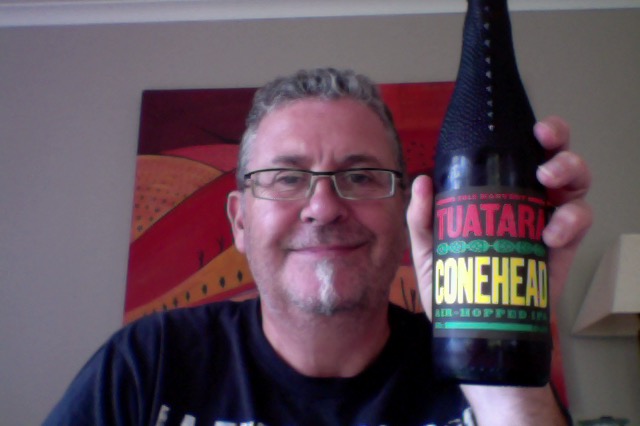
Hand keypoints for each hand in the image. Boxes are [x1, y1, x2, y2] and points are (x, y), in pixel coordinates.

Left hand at [406, 116, 591, 424]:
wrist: (471, 326)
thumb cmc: (452, 282)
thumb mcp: (429, 249)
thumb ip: (424, 218)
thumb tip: (422, 181)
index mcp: (498, 192)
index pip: (521, 153)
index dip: (536, 134)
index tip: (534, 130)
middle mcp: (529, 200)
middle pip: (558, 160)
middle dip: (561, 150)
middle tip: (544, 160)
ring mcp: (549, 222)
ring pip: (576, 186)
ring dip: (570, 176)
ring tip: (548, 186)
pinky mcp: (564, 249)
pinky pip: (580, 223)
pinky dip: (571, 221)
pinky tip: (550, 234)